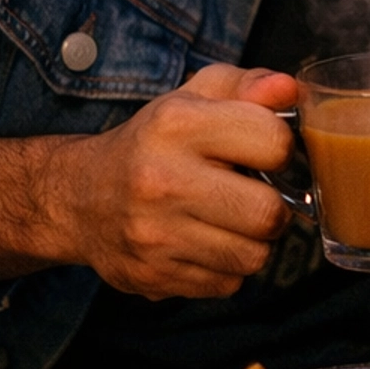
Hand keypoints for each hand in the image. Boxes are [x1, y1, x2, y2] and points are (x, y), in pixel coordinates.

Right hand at [41, 64, 299, 301]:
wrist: (79, 197)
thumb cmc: (153, 142)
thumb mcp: (194, 97)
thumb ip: (248, 85)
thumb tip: (290, 89)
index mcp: (177, 124)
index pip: (273, 142)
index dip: (280, 148)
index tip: (263, 152)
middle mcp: (161, 180)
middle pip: (268, 213)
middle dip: (273, 206)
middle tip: (254, 196)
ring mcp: (154, 234)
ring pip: (253, 256)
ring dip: (252, 241)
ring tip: (230, 220)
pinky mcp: (152, 276)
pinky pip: (227, 283)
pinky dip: (226, 267)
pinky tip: (205, 242)